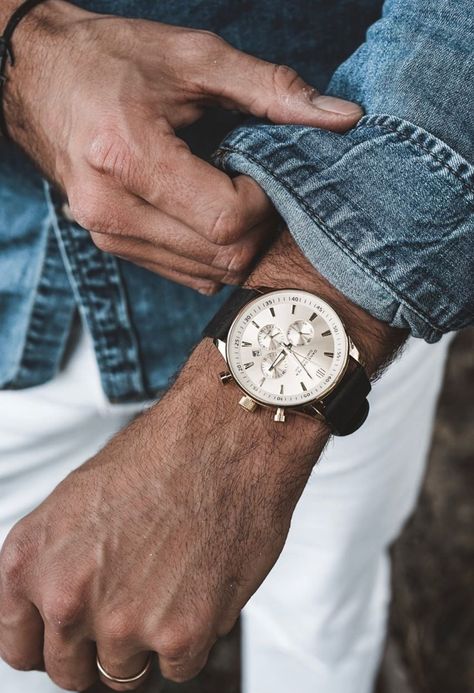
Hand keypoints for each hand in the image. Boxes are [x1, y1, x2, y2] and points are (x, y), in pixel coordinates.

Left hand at [0, 230, 405, 690]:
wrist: (226, 433)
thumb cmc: (161, 456)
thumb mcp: (76, 502)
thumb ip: (56, 564)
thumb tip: (58, 615)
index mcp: (29, 560)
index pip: (19, 646)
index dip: (50, 644)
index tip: (75, 638)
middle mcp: (64, 596)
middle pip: (70, 669)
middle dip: (100, 645)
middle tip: (135, 602)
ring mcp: (121, 621)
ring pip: (126, 671)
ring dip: (150, 638)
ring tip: (174, 579)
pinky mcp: (181, 634)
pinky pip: (177, 667)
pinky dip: (192, 635)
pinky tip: (201, 582)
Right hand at [2, 0, 361, 292]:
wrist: (40, 78)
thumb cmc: (112, 59)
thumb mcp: (194, 58)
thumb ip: (271, 89)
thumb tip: (341, 118)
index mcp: (127, 158)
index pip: (226, 221)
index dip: (263, 203)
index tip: (261, 170)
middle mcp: (112, 211)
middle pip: (222, 258)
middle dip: (257, 226)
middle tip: (255, 181)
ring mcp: (109, 235)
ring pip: (207, 275)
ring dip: (236, 243)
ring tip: (228, 191)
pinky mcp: (113, 245)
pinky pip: (186, 274)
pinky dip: (212, 253)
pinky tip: (207, 212)